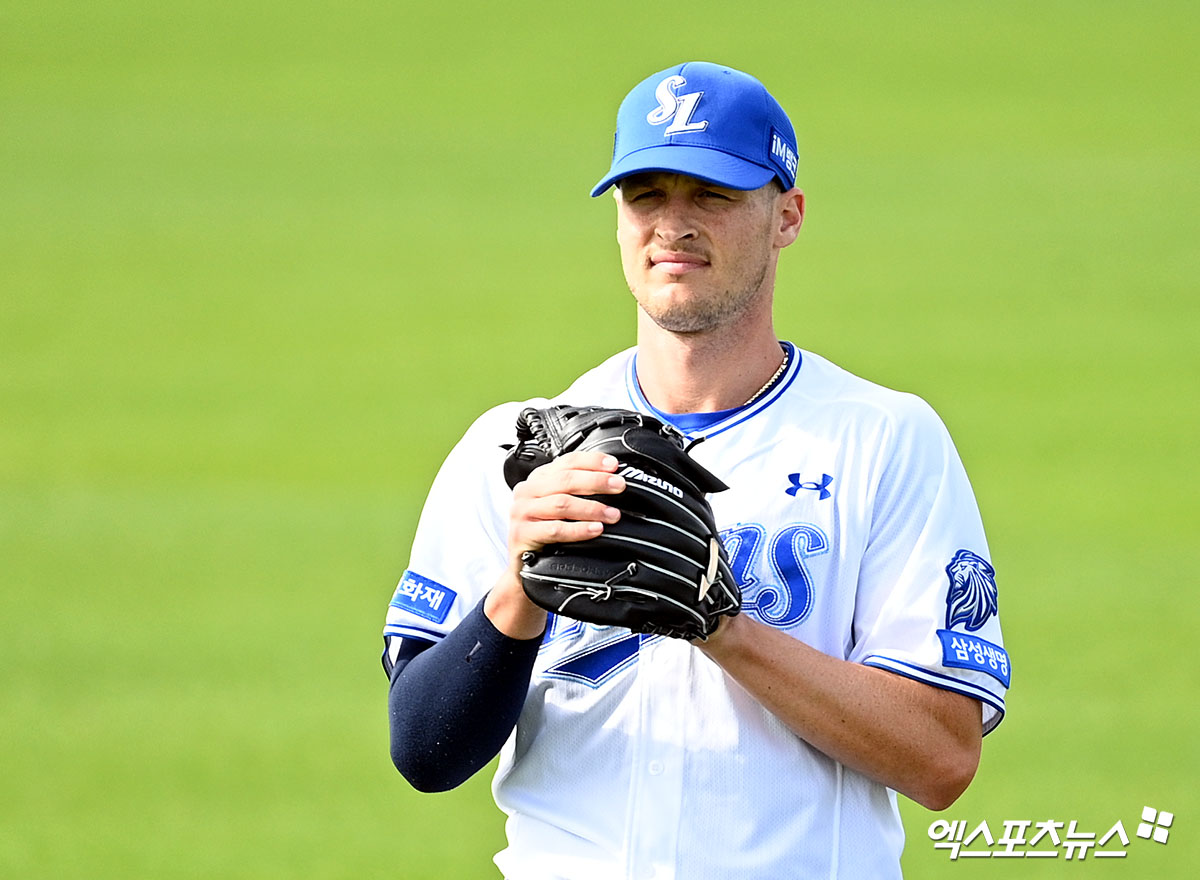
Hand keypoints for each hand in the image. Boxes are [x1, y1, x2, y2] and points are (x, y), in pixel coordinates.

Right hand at [486, 452, 624, 639]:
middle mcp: (527, 491)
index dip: (592, 461)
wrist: (523, 567)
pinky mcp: (521, 534)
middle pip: (566, 480)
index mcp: (538, 479)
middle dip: (596, 482)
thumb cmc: (546, 534)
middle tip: (619, 486)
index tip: (614, 466)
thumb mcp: (559, 507)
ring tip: (613, 515)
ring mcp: (521, 512)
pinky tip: (595, 529)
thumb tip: (612, 480)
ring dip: (592, 508)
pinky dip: (578, 529)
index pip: (567, 462)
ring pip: (561, 503)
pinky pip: (555, 529)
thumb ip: (577, 491)